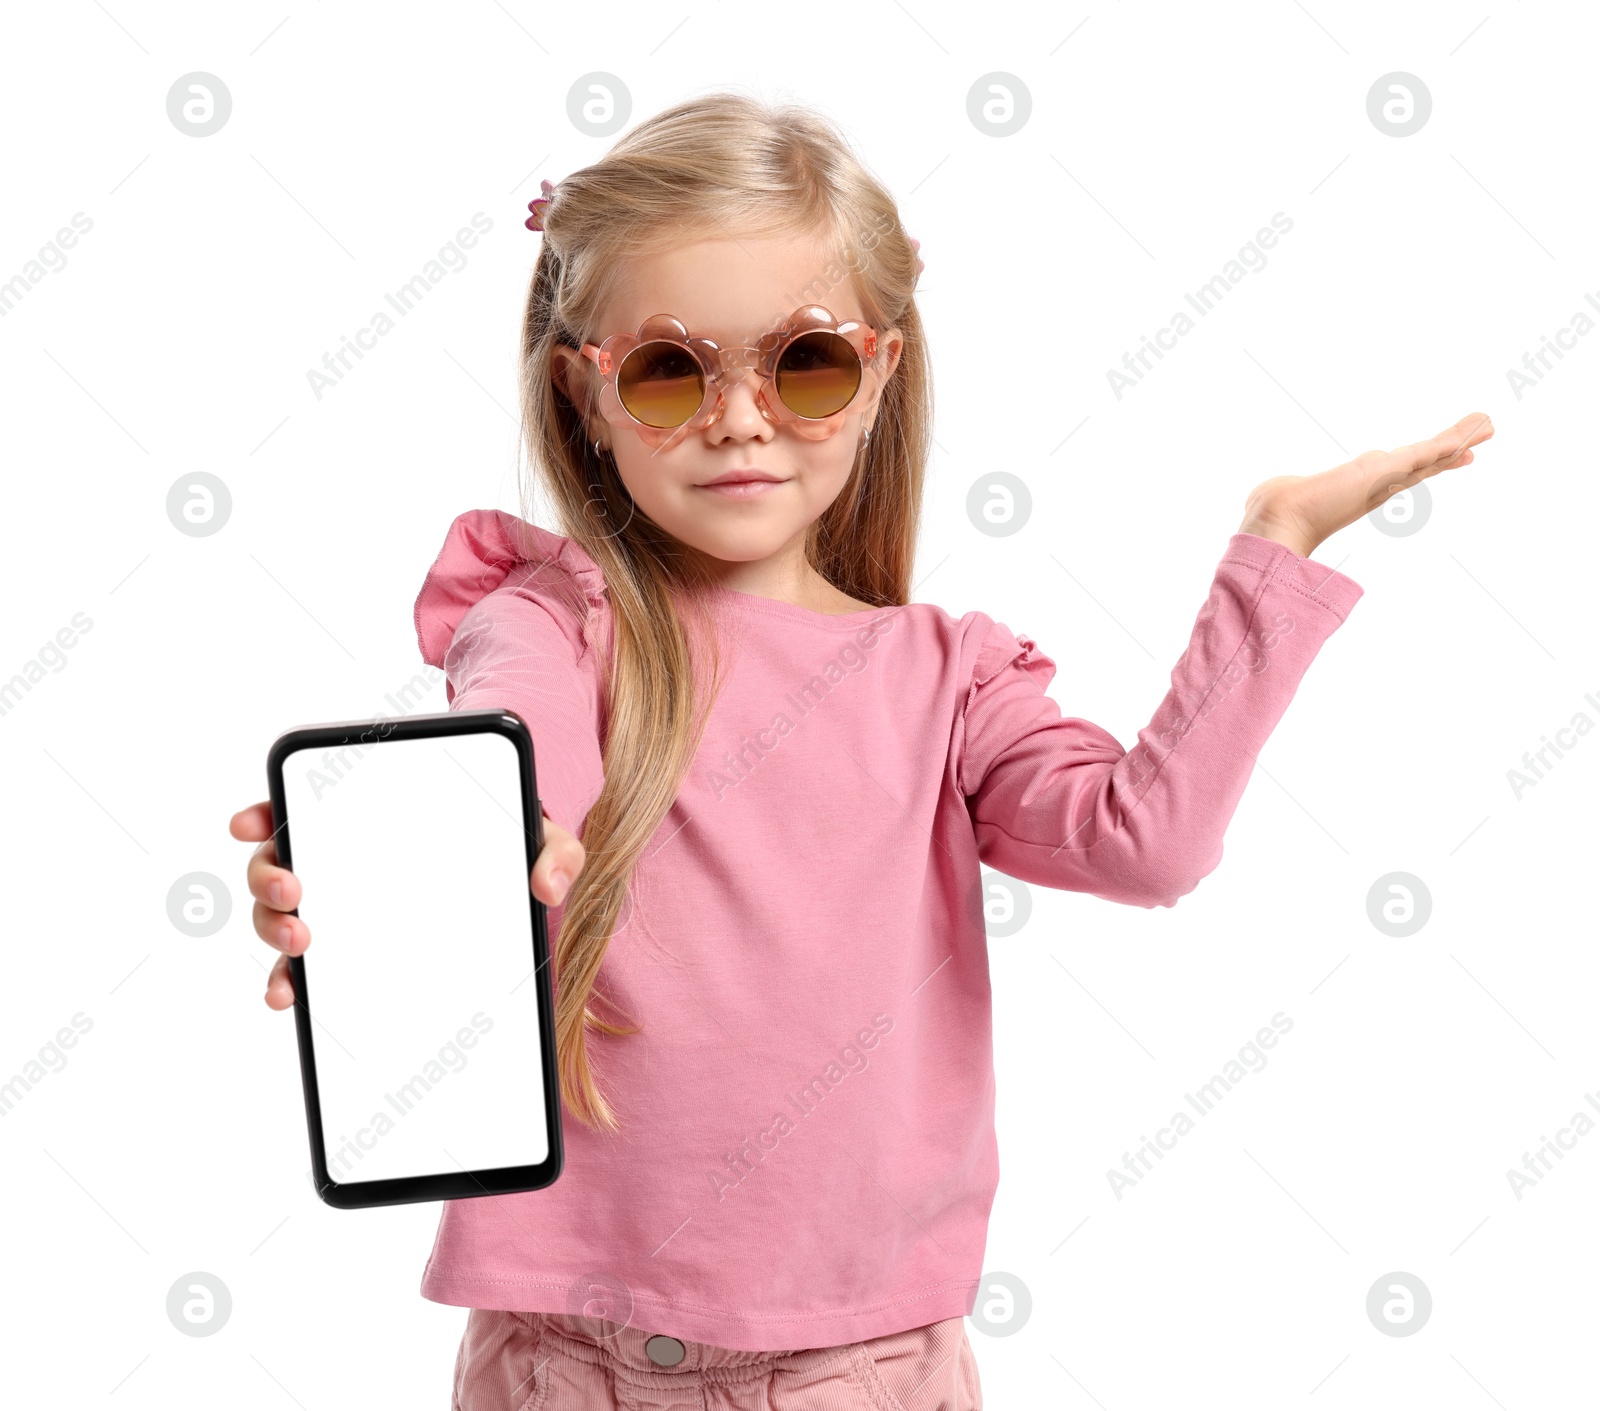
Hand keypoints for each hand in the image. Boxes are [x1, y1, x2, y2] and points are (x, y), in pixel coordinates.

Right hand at [228, 800, 586, 1009]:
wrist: (512, 880)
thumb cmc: (514, 843)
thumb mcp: (543, 838)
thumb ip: (556, 852)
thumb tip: (548, 887)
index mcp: (372, 817)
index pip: (302, 806)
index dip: (267, 812)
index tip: (250, 824)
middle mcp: (342, 860)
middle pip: (276, 863)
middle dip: (268, 877)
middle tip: (294, 891)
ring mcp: (340, 907)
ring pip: (278, 915)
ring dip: (272, 929)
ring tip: (300, 945)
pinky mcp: (348, 952)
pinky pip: (301, 968)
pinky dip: (287, 982)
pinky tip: (289, 997)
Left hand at [1238, 412, 1494, 558]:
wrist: (1283, 518)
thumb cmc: (1279, 509)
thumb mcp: (1288, 491)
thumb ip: (1285, 492)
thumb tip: (1263, 497)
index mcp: (1360, 486)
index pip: (1400, 470)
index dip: (1426, 462)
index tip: (1450, 456)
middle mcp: (1378, 484)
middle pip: (1424, 462)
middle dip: (1452, 449)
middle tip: (1483, 433)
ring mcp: (1388, 479)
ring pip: (1432, 455)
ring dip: (1461, 438)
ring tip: (1489, 425)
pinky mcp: (1392, 471)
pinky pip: (1430, 450)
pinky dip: (1454, 439)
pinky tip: (1476, 429)